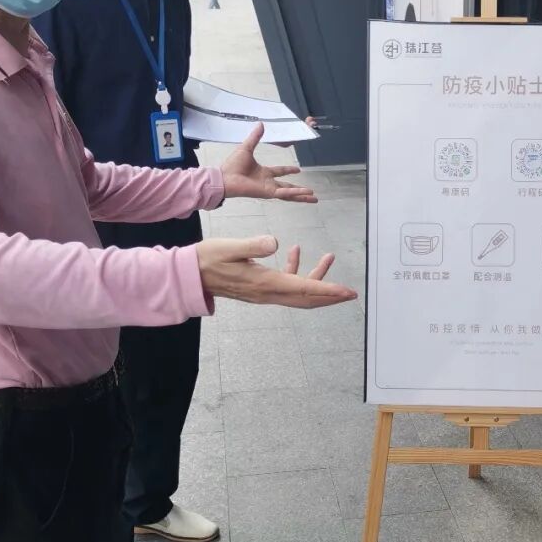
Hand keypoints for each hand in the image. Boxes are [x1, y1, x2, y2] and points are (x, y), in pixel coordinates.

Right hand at [196, 236, 357, 309]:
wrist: (190, 275)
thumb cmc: (208, 259)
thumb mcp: (230, 248)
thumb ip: (253, 245)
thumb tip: (276, 243)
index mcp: (266, 283)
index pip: (305, 289)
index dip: (329, 291)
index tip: (348, 292)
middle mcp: (268, 293)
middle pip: (307, 298)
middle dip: (331, 295)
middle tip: (351, 292)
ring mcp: (264, 293)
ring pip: (298, 292)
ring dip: (316, 278)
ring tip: (328, 257)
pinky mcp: (259, 288)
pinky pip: (285, 284)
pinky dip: (296, 271)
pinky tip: (295, 251)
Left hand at [221, 122, 315, 202]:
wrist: (225, 177)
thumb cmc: (232, 165)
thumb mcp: (247, 148)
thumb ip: (255, 137)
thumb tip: (260, 124)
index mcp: (263, 172)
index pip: (280, 172)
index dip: (289, 170)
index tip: (298, 170)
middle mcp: (268, 182)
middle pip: (288, 186)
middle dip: (300, 190)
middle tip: (311, 192)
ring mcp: (269, 188)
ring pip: (289, 193)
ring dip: (302, 195)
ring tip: (314, 197)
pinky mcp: (268, 193)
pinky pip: (285, 193)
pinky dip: (295, 193)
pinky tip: (306, 193)